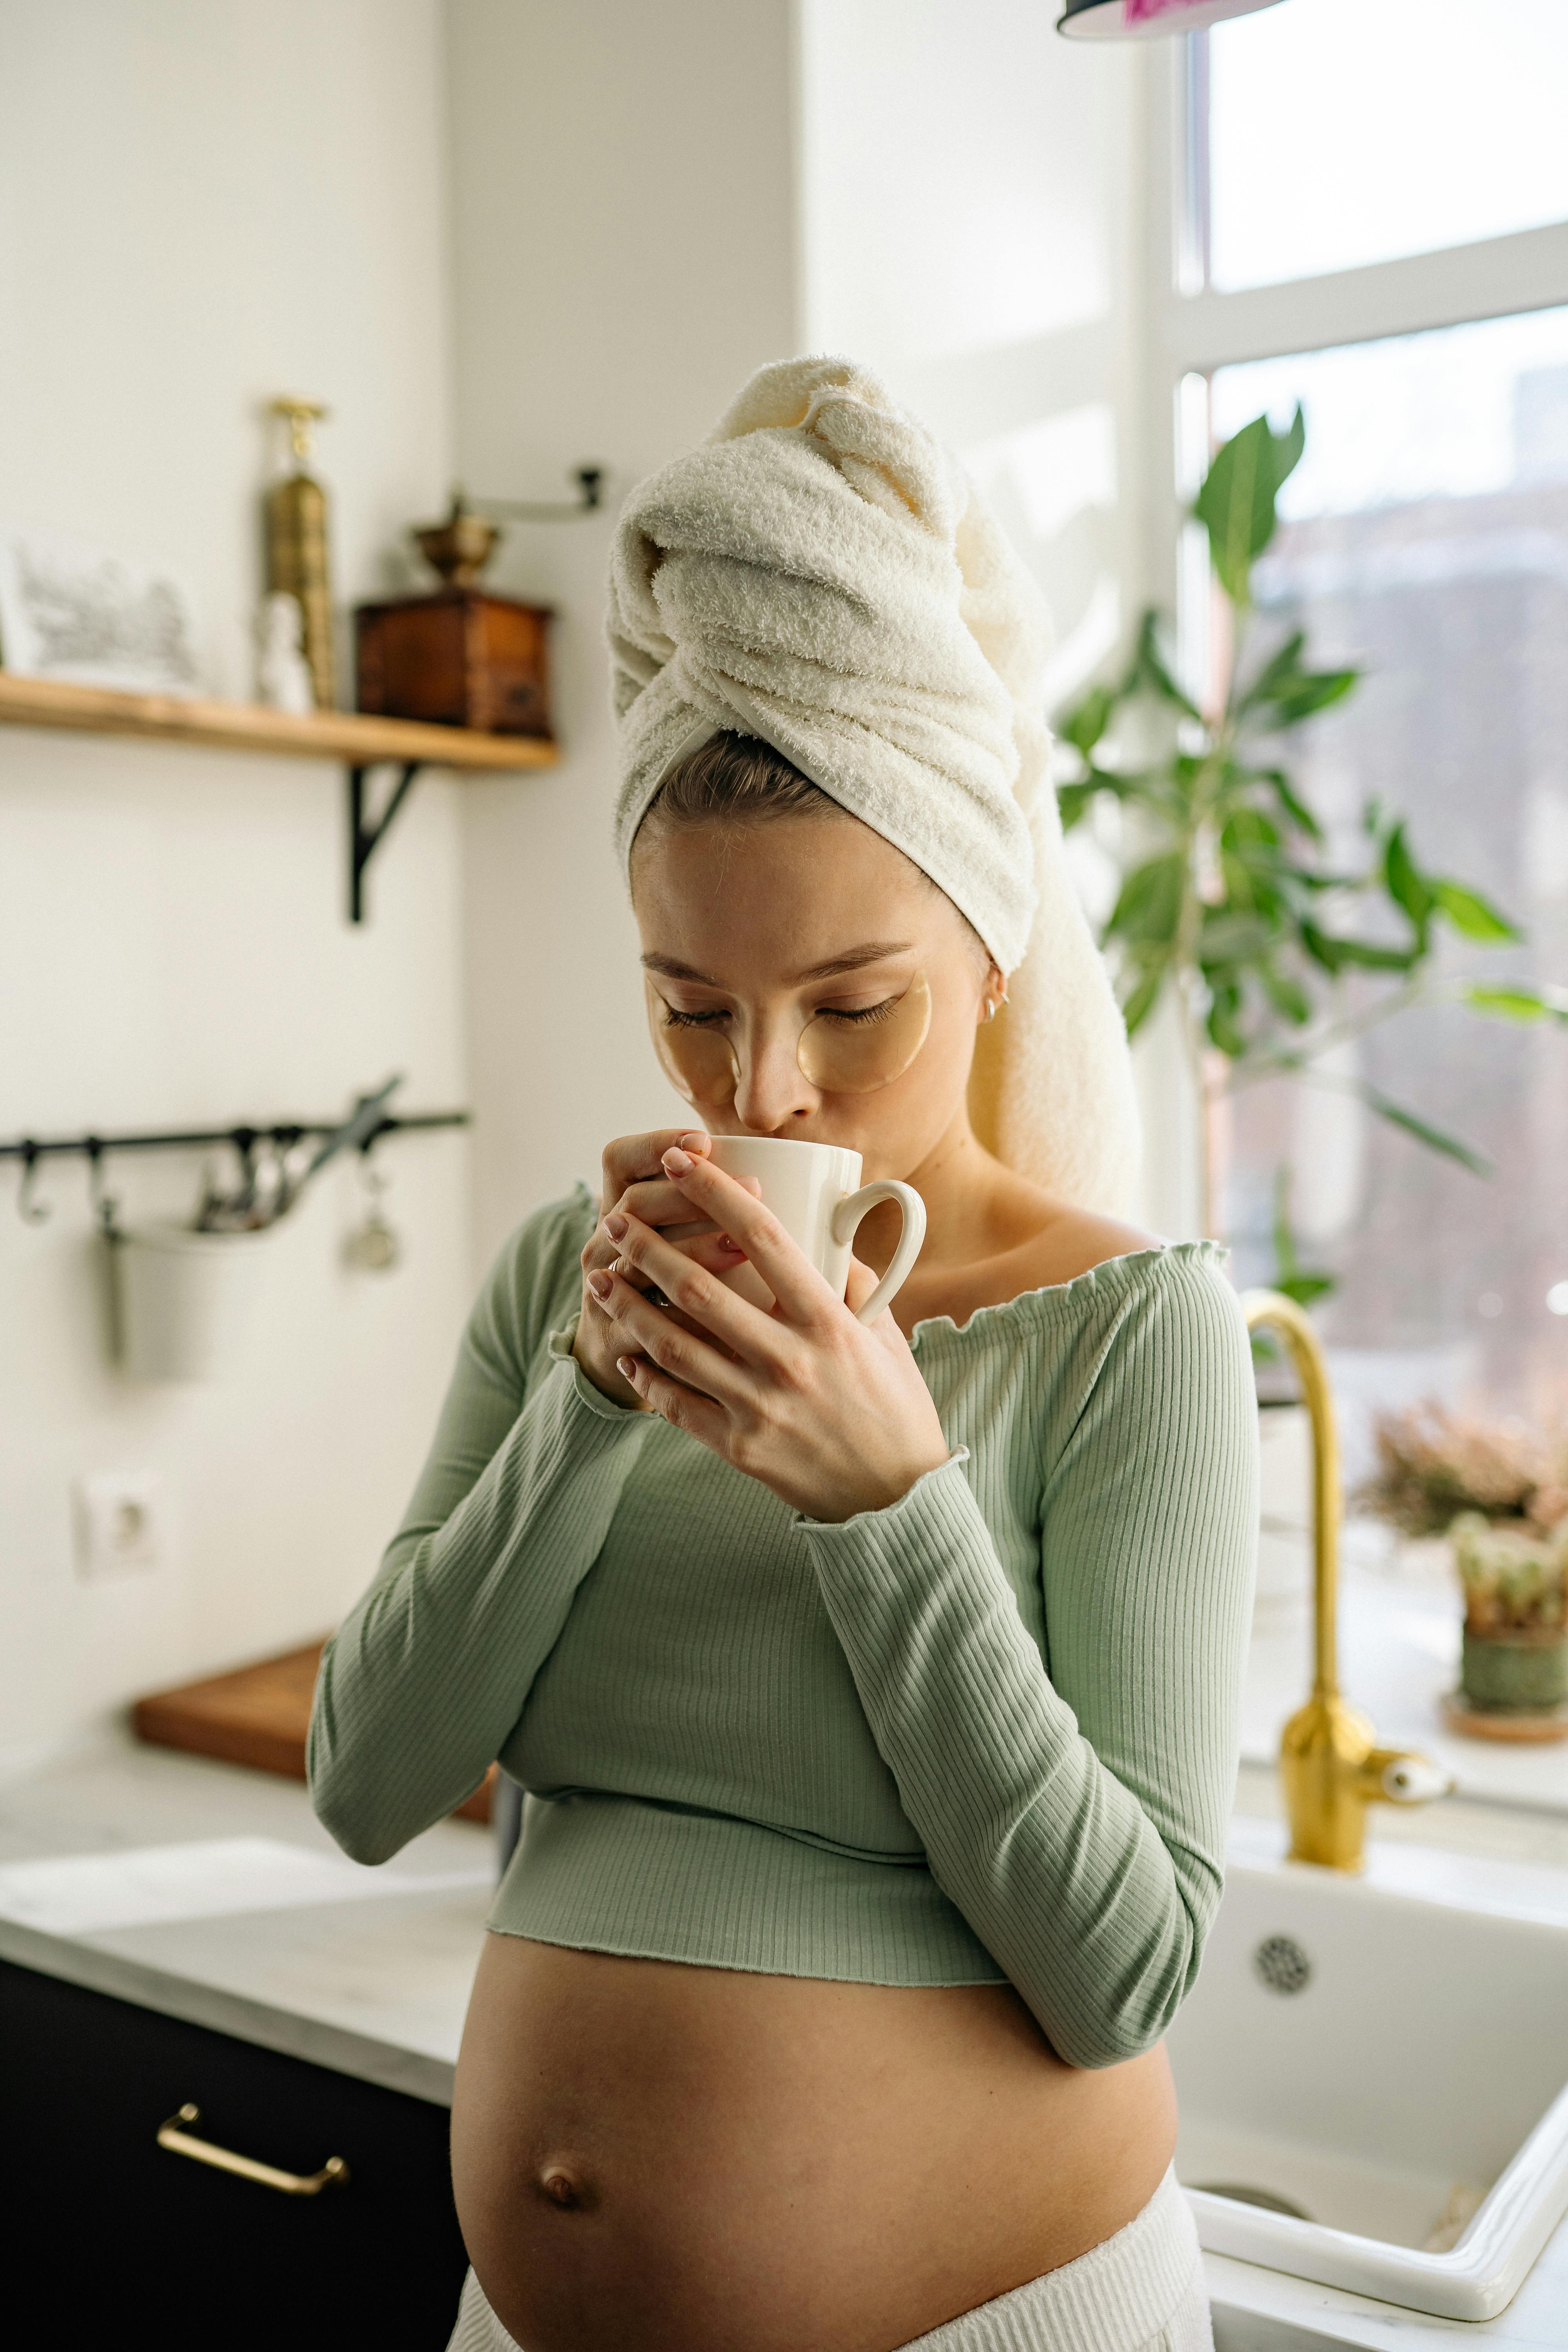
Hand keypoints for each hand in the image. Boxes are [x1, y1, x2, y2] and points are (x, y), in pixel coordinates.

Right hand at [573, 1129, 753, 1409]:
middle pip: (634, 1205)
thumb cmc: (668, 1279)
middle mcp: (602, 1242)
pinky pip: (646, 1327)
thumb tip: (805, 1176)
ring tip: (739, 1247)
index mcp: (617, 1205)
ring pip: (637, 1265)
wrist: (616, 1348)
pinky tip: (728, 1313)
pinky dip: (687, 1320)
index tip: (705, 1140)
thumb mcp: (675, 1232)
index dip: (657, 1143)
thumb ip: (717, 1203)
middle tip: (755, 1187)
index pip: (620, 1158)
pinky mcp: (611, 1338)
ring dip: (690, 1250)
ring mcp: (601, 1290)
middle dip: (692, 1195)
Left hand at [581, 1145, 949, 1520]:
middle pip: (699, 1288)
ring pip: (674, 1344)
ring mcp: (759, 1405)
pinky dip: (645, 1374)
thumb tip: (828, 1238)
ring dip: (629, 1305)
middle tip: (616, 1218)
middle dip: (648, 1245)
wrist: (898, 1499)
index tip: (681, 1160)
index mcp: (828, 1321)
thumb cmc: (895, 1408)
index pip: (763, 1237)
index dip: (715, 1191)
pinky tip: (627, 1351)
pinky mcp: (740, 1447)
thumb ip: (854, 1285)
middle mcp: (789, 1358)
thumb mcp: (887, 1336)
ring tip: (601, 1277)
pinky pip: (677, 1404)